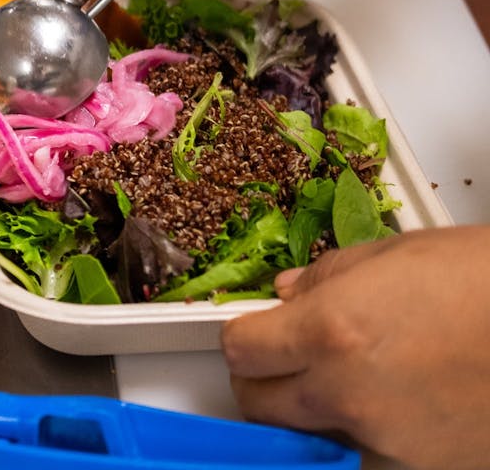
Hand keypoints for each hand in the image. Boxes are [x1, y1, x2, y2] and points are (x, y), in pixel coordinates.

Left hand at [221, 226, 489, 469]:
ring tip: (343, 378)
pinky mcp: (422, 466)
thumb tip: (286, 292)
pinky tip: (390, 403)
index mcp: (329, 332)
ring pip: (307, 436)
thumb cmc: (486, 280)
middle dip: (262, 378)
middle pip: (258, 403)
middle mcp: (346, 393)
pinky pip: (364, 455)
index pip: (241, 350)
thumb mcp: (394, 256)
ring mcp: (385, 438)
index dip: (244, 336)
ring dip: (308, 412)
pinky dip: (362, 434)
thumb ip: (324, 277)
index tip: (256, 330)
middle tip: (284, 357)